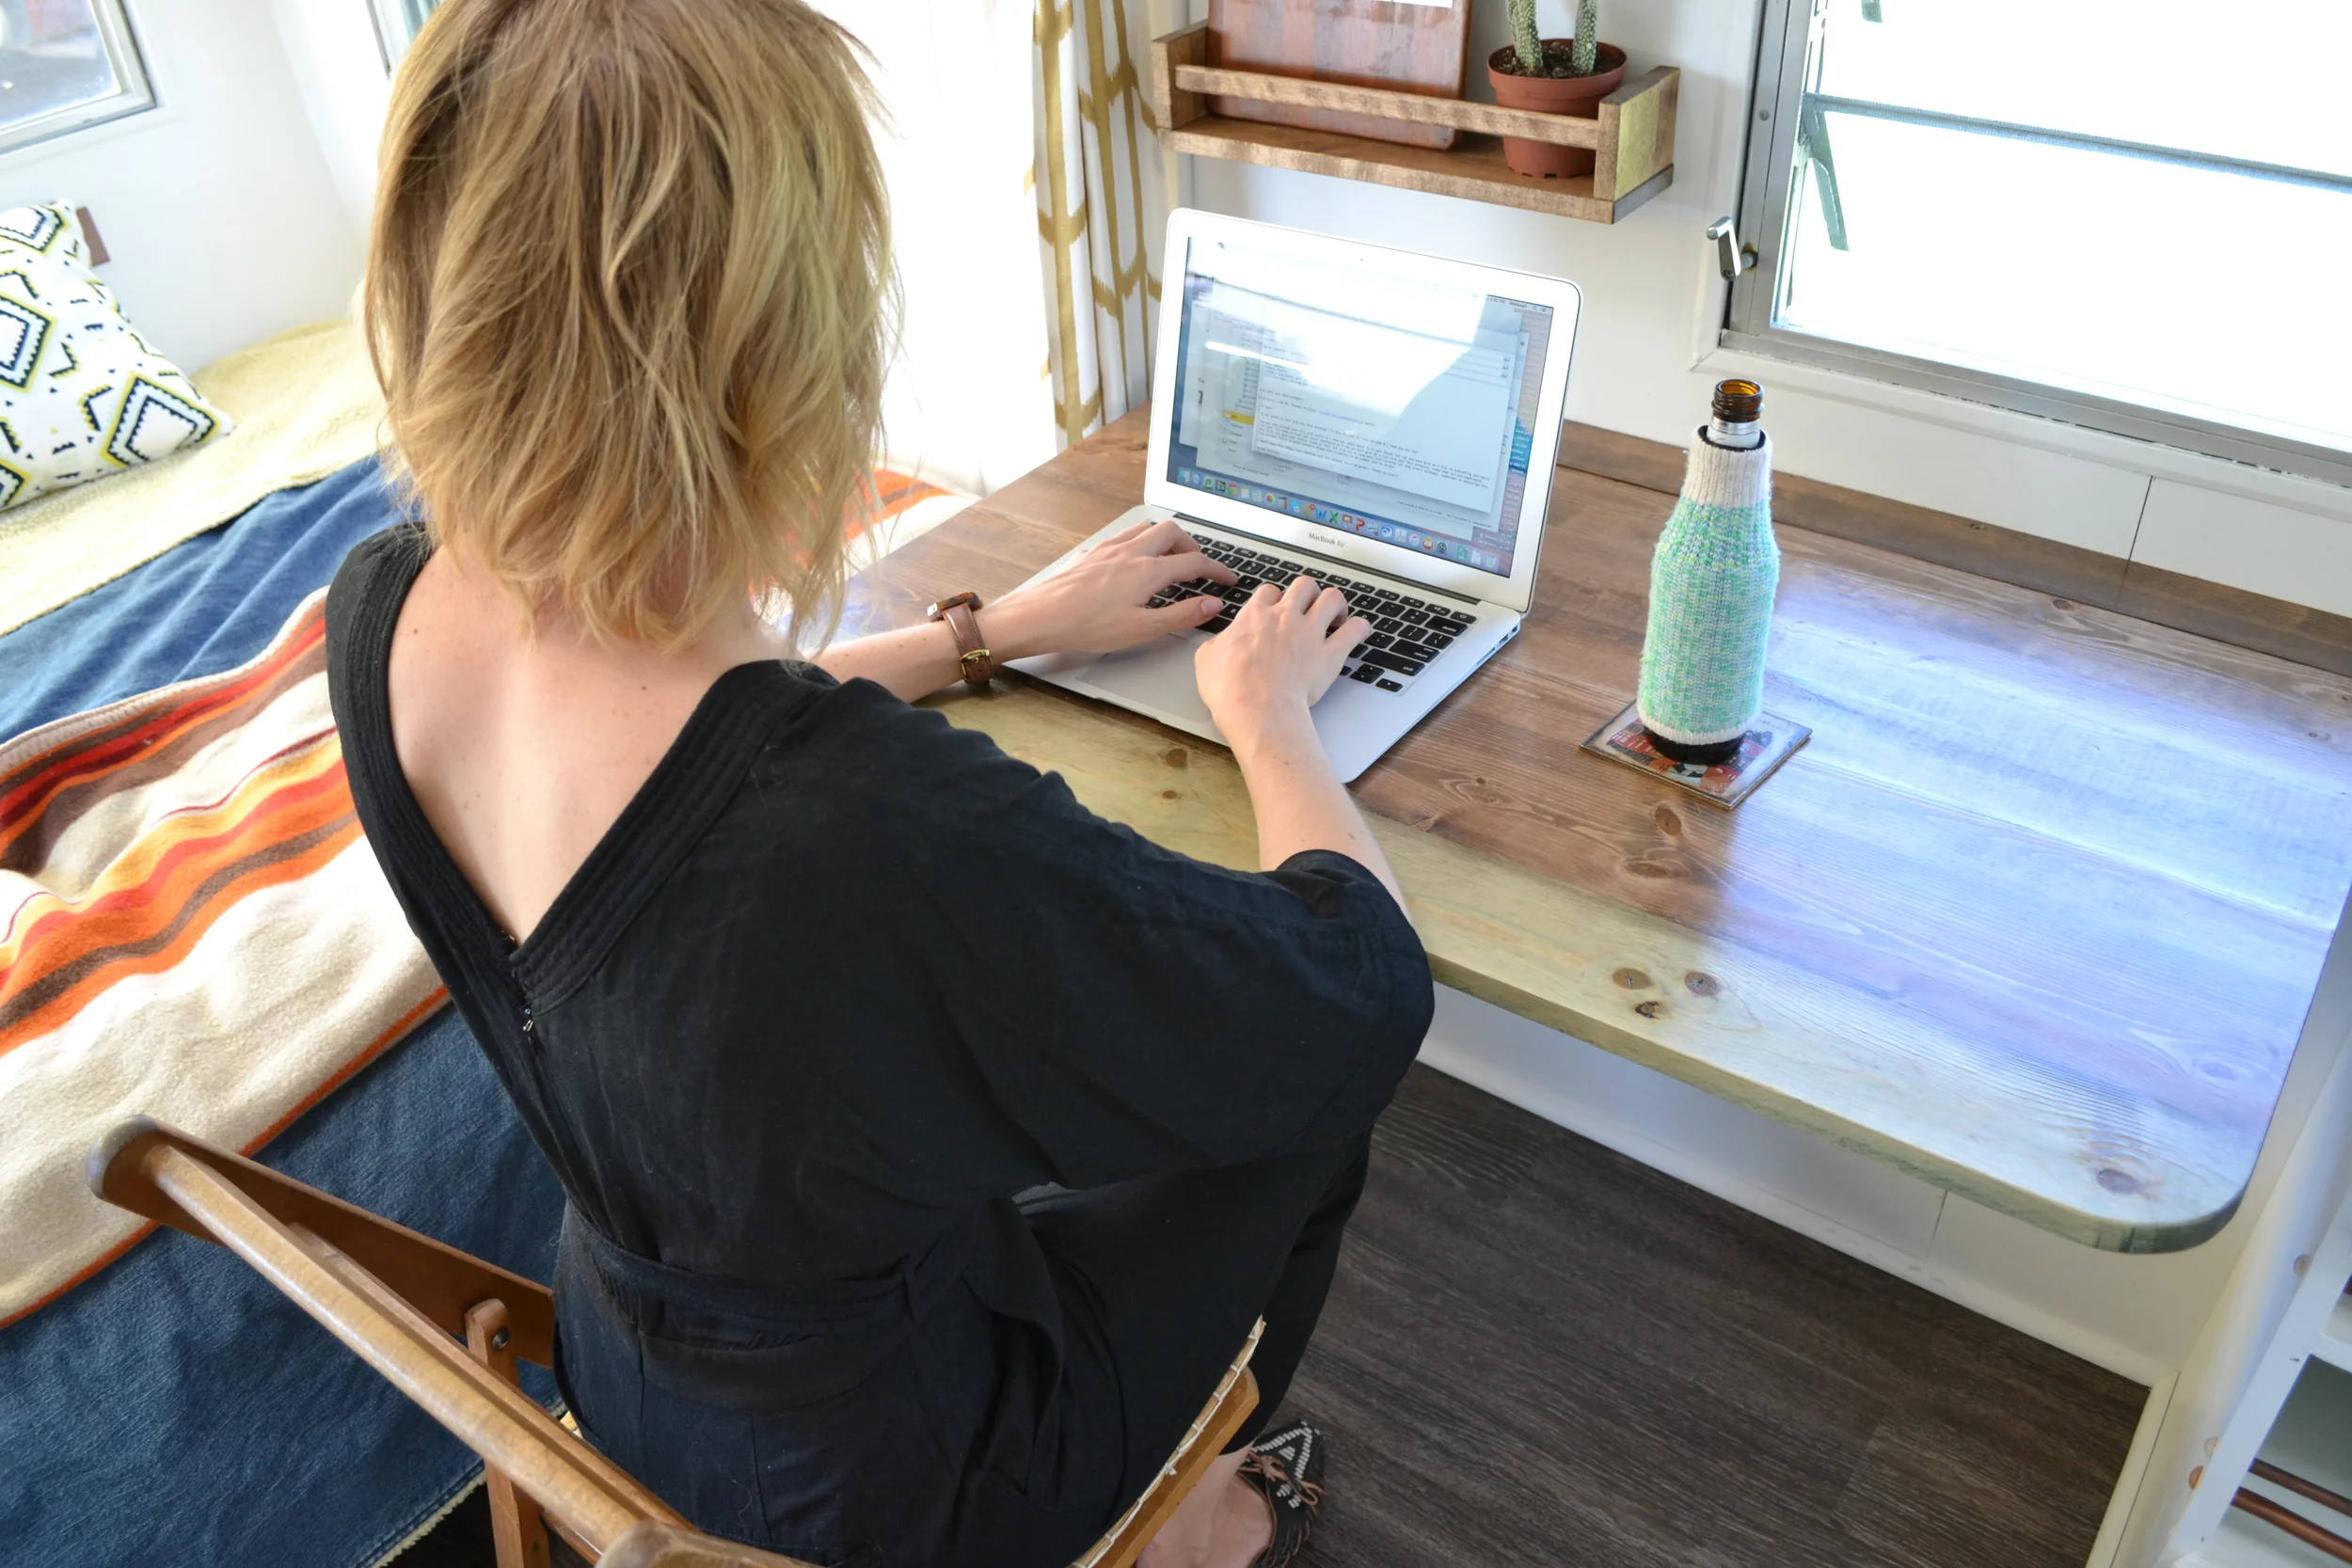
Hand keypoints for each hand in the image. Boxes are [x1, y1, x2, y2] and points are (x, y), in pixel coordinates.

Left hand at [980, 519, 1237, 660]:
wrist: (1041, 616)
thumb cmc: (1087, 626)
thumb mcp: (1143, 629)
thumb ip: (1182, 615)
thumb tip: (1212, 605)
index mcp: (1148, 570)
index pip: (1194, 562)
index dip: (1217, 570)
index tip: (1228, 579)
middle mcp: (1130, 551)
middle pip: (1173, 533)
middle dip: (1192, 546)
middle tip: (1198, 566)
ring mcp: (1109, 548)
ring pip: (1147, 528)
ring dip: (1166, 539)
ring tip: (1170, 559)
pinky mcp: (1091, 553)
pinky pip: (1124, 536)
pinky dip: (1140, 541)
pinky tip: (1134, 560)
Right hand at [1194, 576, 1370, 750]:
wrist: (1256, 709)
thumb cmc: (1231, 689)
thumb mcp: (1206, 660)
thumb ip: (1216, 644)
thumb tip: (1217, 644)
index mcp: (1254, 616)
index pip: (1268, 592)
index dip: (1272, 599)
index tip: (1274, 609)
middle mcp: (1285, 617)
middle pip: (1303, 585)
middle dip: (1307, 593)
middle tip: (1308, 607)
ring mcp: (1310, 633)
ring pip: (1332, 597)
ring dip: (1335, 604)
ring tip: (1335, 615)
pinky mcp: (1330, 653)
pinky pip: (1355, 629)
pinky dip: (1359, 628)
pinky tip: (1356, 632)